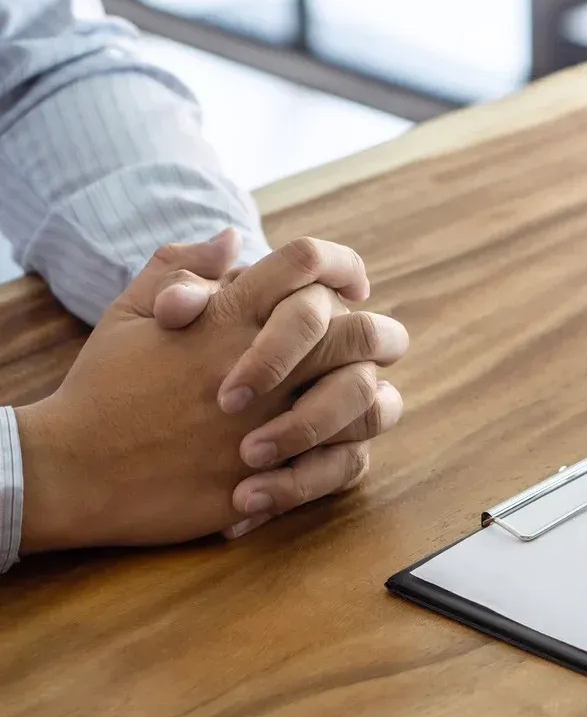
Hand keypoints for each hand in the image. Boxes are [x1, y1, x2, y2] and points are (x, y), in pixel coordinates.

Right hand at [16, 236, 404, 551]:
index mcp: (229, 316)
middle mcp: (261, 364)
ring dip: (373, 398)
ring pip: (368, 399)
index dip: (342, 264)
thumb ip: (181, 266)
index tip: (353, 287)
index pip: (306, 262)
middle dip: (383, 335)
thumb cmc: (103, 388)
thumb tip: (234, 237)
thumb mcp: (130, 313)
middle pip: (361, 331)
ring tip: (359, 403)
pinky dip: (349, 455)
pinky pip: (347, 463)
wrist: (72, 471)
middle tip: (380, 345)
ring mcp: (272, 423)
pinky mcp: (272, 479)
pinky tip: (332, 451)